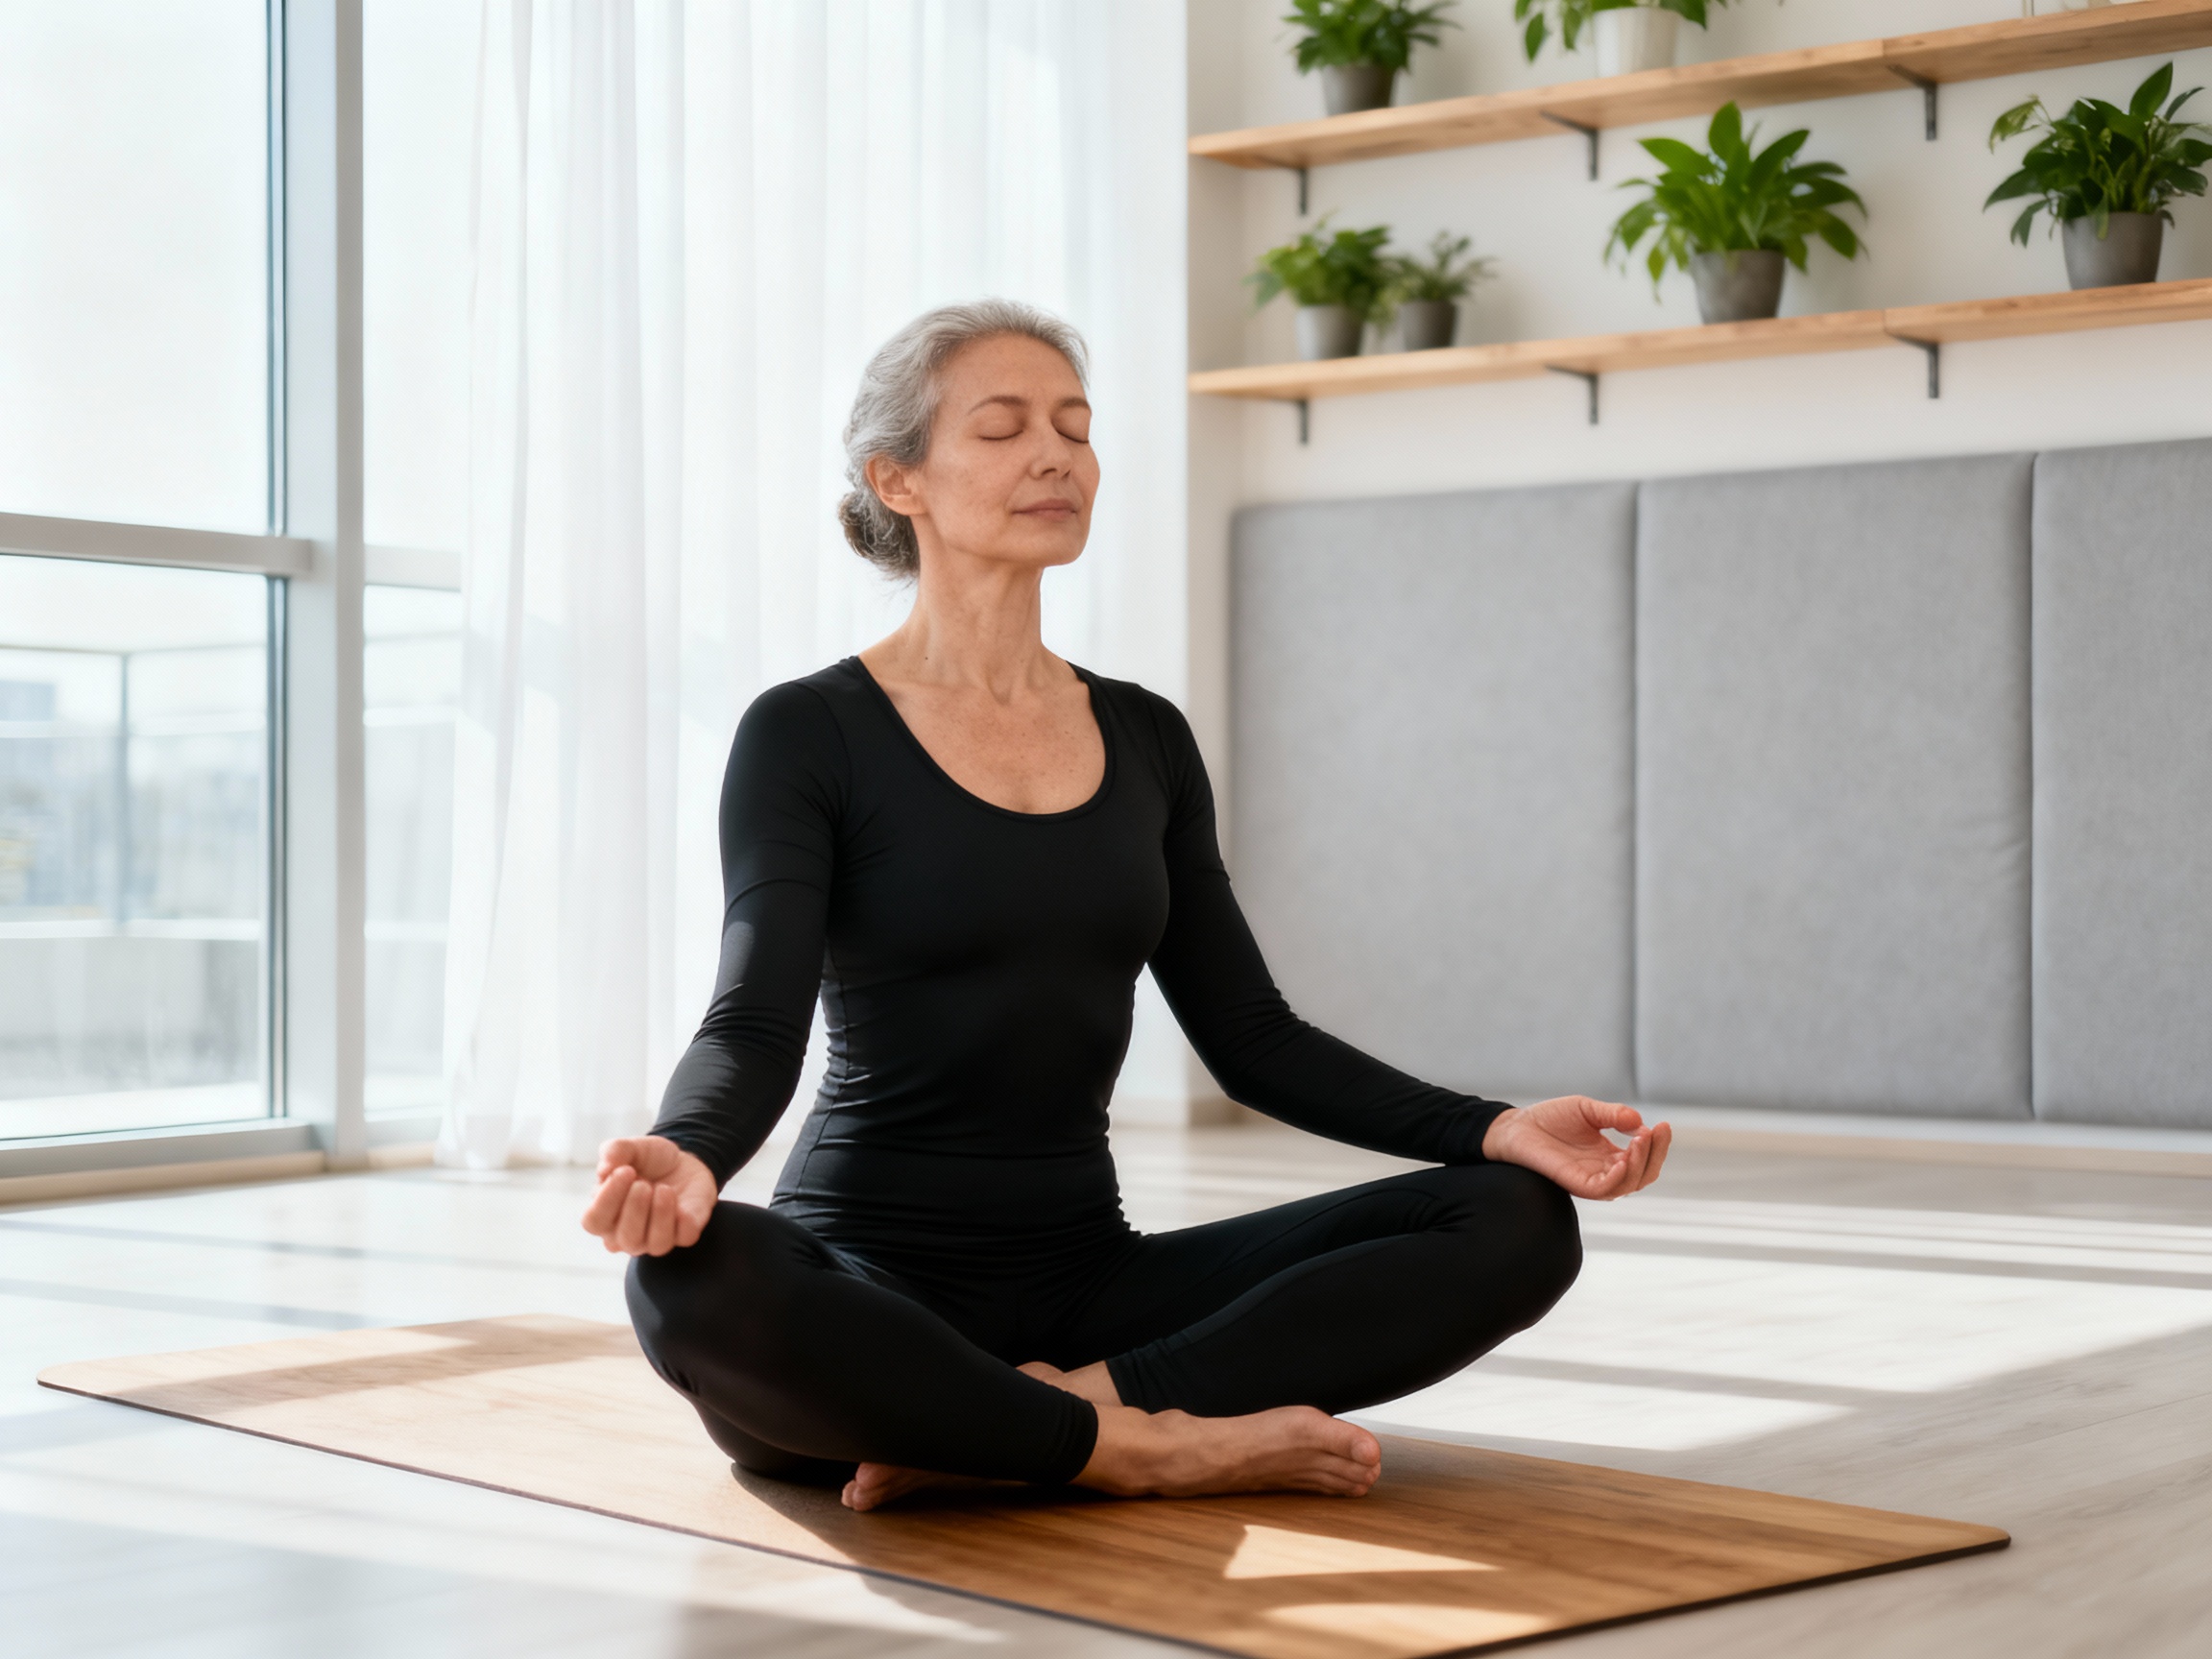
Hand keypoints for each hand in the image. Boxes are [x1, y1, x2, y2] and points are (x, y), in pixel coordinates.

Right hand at [580, 1135, 718, 1254]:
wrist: (681, 1161)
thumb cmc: (647, 1161)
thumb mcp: (631, 1148)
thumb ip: (614, 1151)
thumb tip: (607, 1167)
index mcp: (605, 1215)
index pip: (595, 1221)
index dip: (607, 1199)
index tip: (625, 1171)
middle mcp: (626, 1234)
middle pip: (626, 1238)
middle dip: (635, 1209)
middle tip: (644, 1183)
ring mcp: (656, 1238)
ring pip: (656, 1244)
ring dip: (660, 1215)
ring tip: (664, 1189)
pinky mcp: (685, 1234)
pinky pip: (685, 1237)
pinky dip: (685, 1221)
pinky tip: (683, 1204)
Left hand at [1480, 1097, 1669, 1200]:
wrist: (1517, 1126)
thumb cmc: (1550, 1118)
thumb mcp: (1588, 1110)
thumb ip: (1614, 1115)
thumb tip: (1641, 1123)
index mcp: (1610, 1156)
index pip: (1645, 1159)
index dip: (1658, 1144)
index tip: (1663, 1125)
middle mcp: (1604, 1171)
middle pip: (1643, 1175)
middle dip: (1656, 1154)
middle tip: (1657, 1131)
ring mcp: (1591, 1179)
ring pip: (1629, 1184)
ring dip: (1640, 1164)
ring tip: (1640, 1140)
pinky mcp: (1576, 1184)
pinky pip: (1604, 1190)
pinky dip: (1619, 1178)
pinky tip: (1623, 1159)